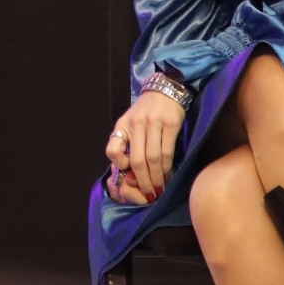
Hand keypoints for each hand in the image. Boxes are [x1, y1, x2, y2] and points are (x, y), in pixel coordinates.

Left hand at [105, 89, 185, 204]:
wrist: (165, 91)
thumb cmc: (145, 112)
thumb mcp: (129, 123)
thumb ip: (127, 143)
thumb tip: (129, 172)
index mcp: (122, 125)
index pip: (112, 149)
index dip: (119, 166)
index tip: (129, 175)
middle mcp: (136, 124)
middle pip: (137, 160)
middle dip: (143, 181)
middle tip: (149, 194)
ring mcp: (154, 123)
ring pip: (153, 158)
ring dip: (157, 177)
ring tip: (160, 189)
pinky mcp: (171, 124)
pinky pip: (168, 151)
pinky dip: (168, 167)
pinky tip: (169, 175)